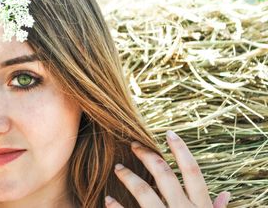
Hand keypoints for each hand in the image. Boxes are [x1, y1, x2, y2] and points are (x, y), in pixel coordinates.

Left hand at [105, 130, 230, 207]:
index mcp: (202, 207)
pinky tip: (107, 200)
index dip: (181, 150)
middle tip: (133, 144)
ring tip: (117, 168)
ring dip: (129, 176)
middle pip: (164, 174)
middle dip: (147, 155)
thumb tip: (225, 195)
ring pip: (144, 192)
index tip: (169, 133)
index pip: (193, 171)